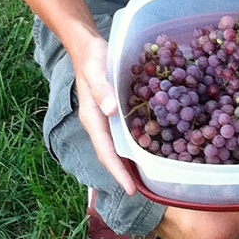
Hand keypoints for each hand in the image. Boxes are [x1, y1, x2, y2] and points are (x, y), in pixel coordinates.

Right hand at [70, 29, 136, 195]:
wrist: (86, 47)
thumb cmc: (92, 59)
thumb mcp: (96, 70)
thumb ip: (102, 89)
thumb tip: (111, 111)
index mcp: (93, 119)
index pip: (105, 152)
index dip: (118, 172)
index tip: (131, 190)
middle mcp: (100, 124)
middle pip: (112, 155)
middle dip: (125, 174)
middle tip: (144, 190)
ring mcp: (107, 120)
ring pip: (119, 146)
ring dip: (131, 161)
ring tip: (150, 176)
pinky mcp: (115, 112)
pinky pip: (125, 133)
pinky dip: (136, 143)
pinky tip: (152, 145)